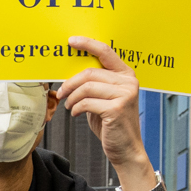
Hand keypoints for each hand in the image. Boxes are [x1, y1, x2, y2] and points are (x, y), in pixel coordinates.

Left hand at [58, 39, 153, 175]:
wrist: (126, 149)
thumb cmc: (113, 124)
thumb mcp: (104, 99)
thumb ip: (95, 84)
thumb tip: (71, 74)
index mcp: (126, 75)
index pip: (105, 51)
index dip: (87, 44)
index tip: (71, 41)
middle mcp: (128, 81)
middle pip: (90, 72)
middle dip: (70, 83)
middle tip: (61, 93)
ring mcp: (125, 94)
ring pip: (87, 87)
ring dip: (72, 97)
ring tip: (69, 105)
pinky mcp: (117, 109)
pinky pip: (87, 102)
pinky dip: (77, 108)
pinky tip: (76, 113)